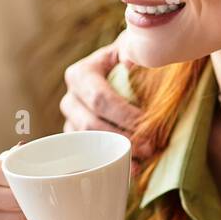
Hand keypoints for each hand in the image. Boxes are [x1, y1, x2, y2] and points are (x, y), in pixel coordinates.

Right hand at [59, 34, 151, 158]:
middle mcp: (70, 99)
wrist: (128, 78)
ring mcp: (71, 123)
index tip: (147, 123)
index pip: (99, 98)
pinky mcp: (77, 142)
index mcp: (80, 75)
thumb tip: (129, 62)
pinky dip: (110, 165)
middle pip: (90, 125)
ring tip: (143, 158)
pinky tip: (131, 170)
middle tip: (149, 146)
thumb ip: (132, 49)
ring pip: (86, 145)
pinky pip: (88, 159)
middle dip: (121, 137)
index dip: (124, 114)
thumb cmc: (133, 64)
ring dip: (115, 153)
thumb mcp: (133, 49)